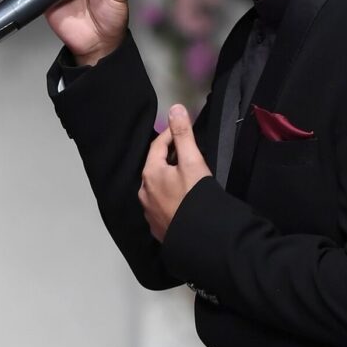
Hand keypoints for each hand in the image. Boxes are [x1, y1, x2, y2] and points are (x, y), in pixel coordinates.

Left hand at [139, 104, 211, 241]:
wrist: (202, 238)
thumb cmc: (196, 196)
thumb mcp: (192, 161)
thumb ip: (183, 134)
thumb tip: (175, 107)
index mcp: (150, 173)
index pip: (158, 146)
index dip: (171, 134)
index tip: (183, 128)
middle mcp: (144, 192)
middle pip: (155, 167)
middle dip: (169, 157)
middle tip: (186, 152)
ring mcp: (149, 212)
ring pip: (157, 188)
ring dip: (168, 179)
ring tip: (185, 176)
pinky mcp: (158, 227)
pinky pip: (161, 206)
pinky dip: (169, 198)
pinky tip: (181, 200)